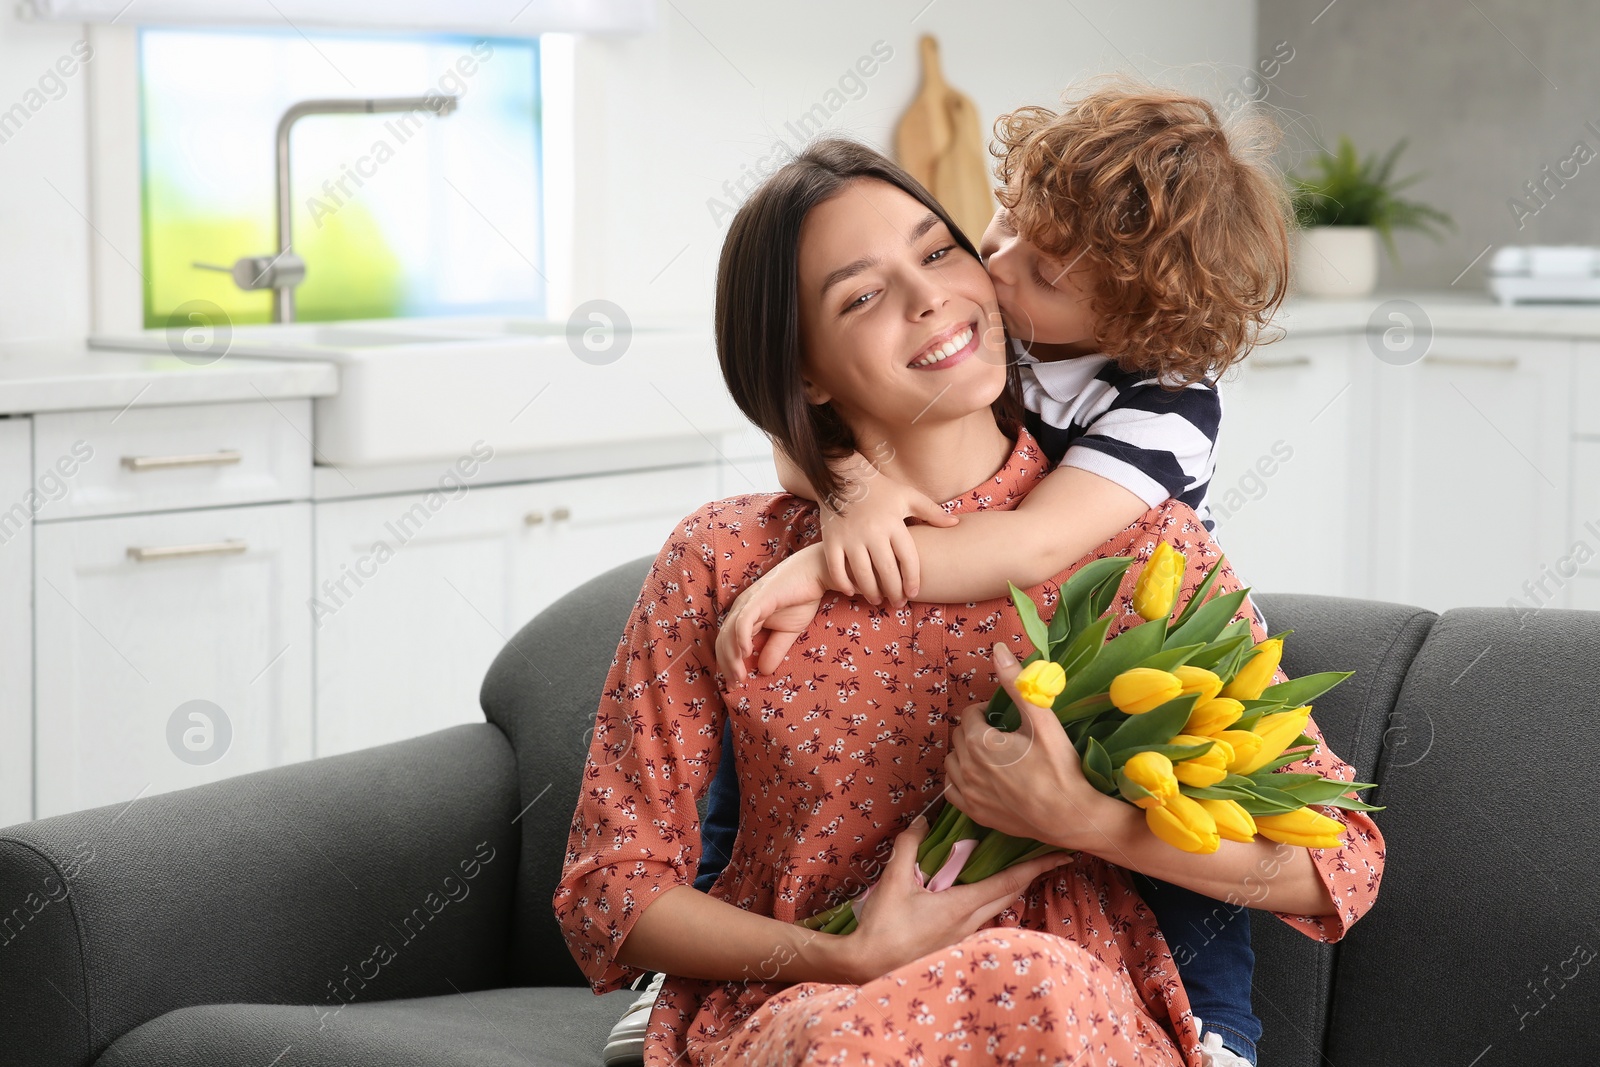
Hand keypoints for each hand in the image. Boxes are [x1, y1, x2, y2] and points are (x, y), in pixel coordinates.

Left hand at [716, 544, 829, 683]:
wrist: (816, 573)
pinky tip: (746, 653)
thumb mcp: (788, 632)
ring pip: (729, 633)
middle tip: (734, 686)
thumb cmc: (802, 598)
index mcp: (745, 616)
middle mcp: (741, 608)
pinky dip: (741, 638)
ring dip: (732, 658)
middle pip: (723, 640)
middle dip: (726, 666)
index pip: (727, 643)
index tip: (734, 686)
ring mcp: (748, 602)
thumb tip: (764, 671)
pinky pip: (744, 620)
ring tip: (739, 676)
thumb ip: (775, 649)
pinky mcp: (760, 598)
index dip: (728, 665)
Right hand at [818, 472, 956, 606]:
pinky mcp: (831, 540)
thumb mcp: (908, 496)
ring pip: (862, 574)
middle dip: (894, 593)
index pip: (908, 559)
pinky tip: (851, 591)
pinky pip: (836, 568)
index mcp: (893, 524)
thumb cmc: (880, 488)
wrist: (843, 475)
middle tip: (898, 604)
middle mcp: (872, 533)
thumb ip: (932, 512)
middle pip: (886, 572)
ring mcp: (850, 538)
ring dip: (871, 592)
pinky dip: (843, 583)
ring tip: (877, 600)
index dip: (912, 580)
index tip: (913, 593)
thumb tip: (955, 524)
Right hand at [841, 812, 1074, 982]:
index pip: (1008, 882)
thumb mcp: (894, 880)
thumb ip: (909, 846)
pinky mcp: (953, 944)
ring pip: (997, 909)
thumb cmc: (884, 926)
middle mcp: (970, 923)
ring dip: (1011, 889)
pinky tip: (980, 895)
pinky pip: (982, 918)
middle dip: (1031, 875)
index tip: (1060, 855)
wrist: (868, 966)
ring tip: (1017, 871)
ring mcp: (963, 937)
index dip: (1036, 867)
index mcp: (961, 906)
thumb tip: (922, 821)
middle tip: (1045, 857)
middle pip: (1010, 896)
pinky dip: (991, 901)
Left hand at [943, 641, 1114, 850]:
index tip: (1004, 718)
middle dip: (976, 730)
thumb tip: (997, 649)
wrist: (1070, 816)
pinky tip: (980, 778)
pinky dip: (961, 780)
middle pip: (960, 736)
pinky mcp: (974, 814)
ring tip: (991, 755)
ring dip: (966, 753)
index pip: (969, 714)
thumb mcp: (1041, 720)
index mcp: (978, 742)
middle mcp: (965, 767)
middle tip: (1001, 735)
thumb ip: (1016, 683)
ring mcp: (968, 793)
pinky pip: (952, 791)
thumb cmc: (1059, 766)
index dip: (986, 712)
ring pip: (953, 762)